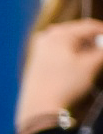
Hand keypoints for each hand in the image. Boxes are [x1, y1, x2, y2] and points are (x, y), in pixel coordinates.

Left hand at [15, 19, 102, 133]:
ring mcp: (40, 48)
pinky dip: (73, 54)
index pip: (89, 26)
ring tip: (95, 58)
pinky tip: (81, 64)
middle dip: (94, 40)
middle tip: (101, 50)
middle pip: (78, 32)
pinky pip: (60, 51)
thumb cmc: (66, 84)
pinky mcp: (37, 60)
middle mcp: (46, 37)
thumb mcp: (91, 65)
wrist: (39, 107)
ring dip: (85, 47)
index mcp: (59, 34)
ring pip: (69, 42)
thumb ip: (102, 51)